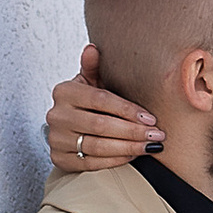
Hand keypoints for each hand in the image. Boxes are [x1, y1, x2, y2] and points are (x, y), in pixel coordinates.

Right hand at [47, 45, 161, 175]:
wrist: (68, 127)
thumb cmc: (86, 102)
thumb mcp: (90, 82)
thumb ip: (93, 66)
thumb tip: (93, 49)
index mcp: (64, 91)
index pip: (101, 100)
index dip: (128, 110)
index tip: (151, 118)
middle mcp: (57, 115)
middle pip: (101, 125)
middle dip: (133, 131)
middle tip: (156, 134)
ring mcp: (56, 139)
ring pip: (97, 146)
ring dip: (128, 147)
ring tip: (149, 146)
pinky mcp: (59, 159)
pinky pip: (91, 163)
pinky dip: (114, 161)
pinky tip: (132, 156)